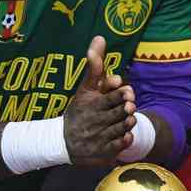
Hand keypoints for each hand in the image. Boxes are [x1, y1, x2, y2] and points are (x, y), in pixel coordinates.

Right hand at [63, 36, 136, 165]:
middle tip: (127, 107)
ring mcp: (99, 138)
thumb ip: (95, 64)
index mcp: (90, 104)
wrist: (63, 141)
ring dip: (128, 122)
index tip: (126, 94)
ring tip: (123, 118)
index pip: (115, 97)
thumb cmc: (79, 110)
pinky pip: (123, 144)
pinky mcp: (103, 153)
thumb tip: (100, 36)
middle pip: (123, 112)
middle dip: (128, 108)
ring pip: (125, 127)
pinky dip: (126, 138)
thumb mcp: (85, 87)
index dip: (124, 94)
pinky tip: (120, 133)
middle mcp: (94, 122)